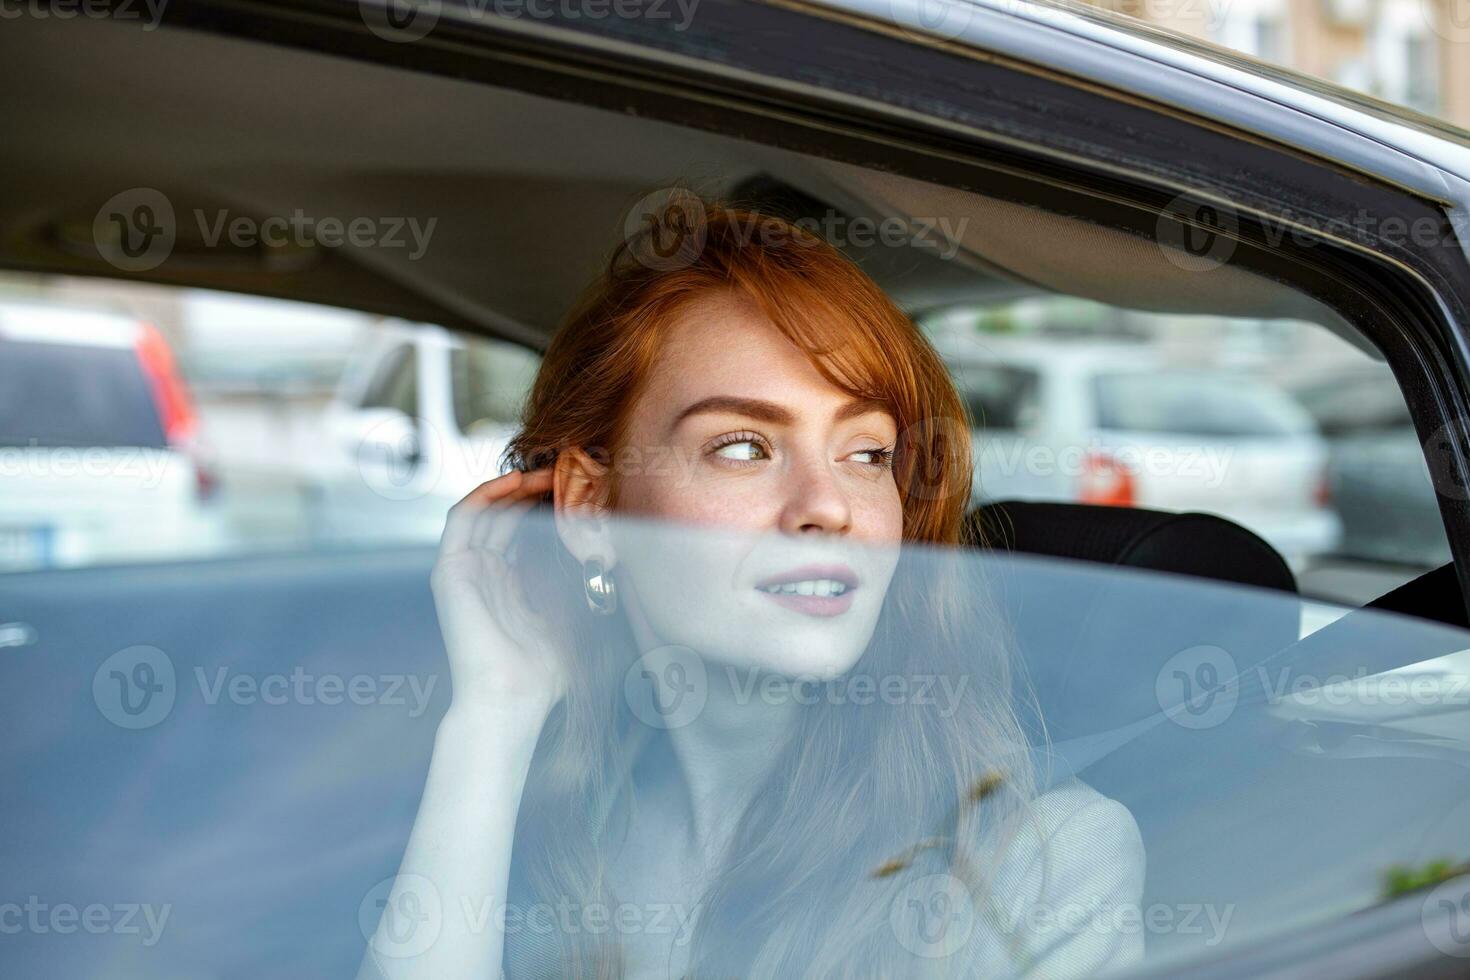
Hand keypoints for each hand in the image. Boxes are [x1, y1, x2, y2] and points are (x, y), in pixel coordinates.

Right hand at [430, 469, 565, 725]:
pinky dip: (484, 494)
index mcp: (508, 585)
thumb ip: (577, 592)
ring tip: (543, 471)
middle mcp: (483, 573)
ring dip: (511, 486)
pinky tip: (514, 482)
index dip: (546, 506)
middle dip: (533, 490)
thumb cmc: (542, 676)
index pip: (523, 531)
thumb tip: (613, 562)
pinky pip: (461, 519)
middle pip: (504, 515)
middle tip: (564, 471)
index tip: (578, 489)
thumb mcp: (569, 623)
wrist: (510, 701)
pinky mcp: (451, 571)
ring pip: (484, 510)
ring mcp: (465, 570)